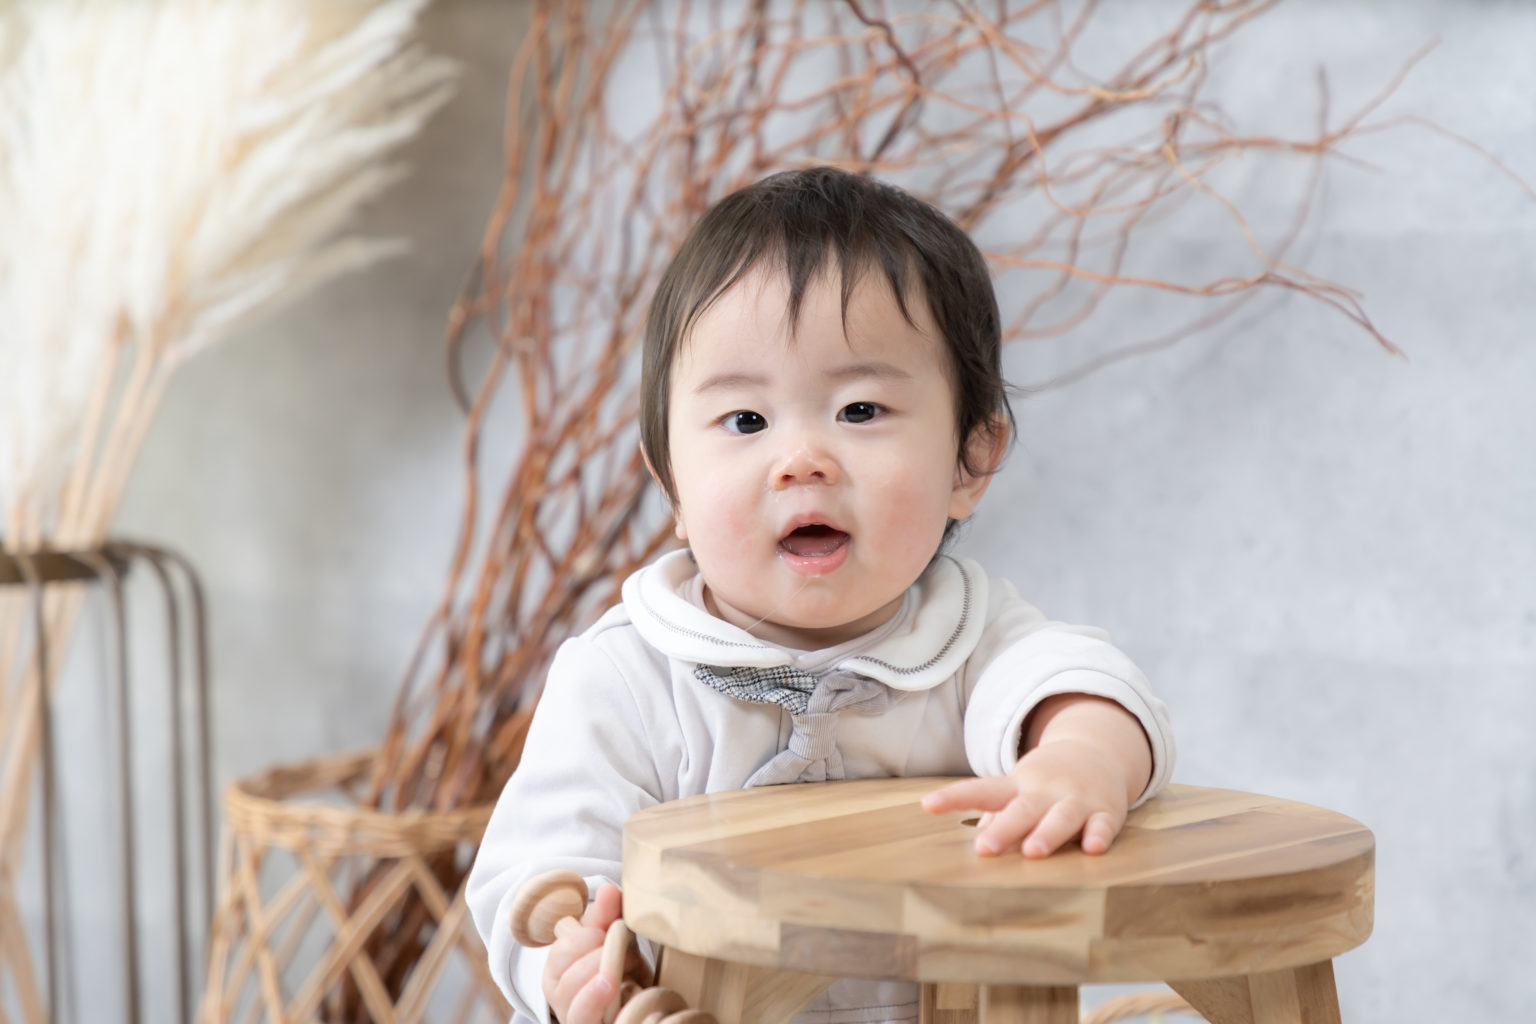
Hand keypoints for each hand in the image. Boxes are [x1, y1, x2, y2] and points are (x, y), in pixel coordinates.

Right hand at [541, 884, 648, 1023]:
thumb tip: (609, 890)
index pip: (562, 948)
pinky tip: (611, 987)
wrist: (635, 1007)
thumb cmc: (617, 970)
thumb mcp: (612, 941)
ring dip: (602, 979)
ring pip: (575, 1000)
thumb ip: (607, 916)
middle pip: (567, 974)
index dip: (587, 938)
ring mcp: (575, 1017)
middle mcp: (560, 998)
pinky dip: (597, 1001)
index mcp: (558, 970)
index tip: (609, 933)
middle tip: (627, 954)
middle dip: (598, 957)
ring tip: (620, 973)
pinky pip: (583, 1018)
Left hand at [921, 737, 1130, 857]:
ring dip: (1047, 834)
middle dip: (1004, 829)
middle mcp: (1045, 791)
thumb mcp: (1018, 790)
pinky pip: (1104, 824)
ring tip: (1032, 852)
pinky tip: (1093, 848)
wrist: (1098, 751)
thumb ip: (996, 815)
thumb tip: (972, 842)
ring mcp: (1076, 799)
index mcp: (1017, 786)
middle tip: (985, 849)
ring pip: (1061, 816)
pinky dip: (1099, 835)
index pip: (982, 790)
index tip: (928, 804)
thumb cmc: (1046, 782)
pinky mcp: (1106, 810)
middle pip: (1022, 809)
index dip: (954, 797)